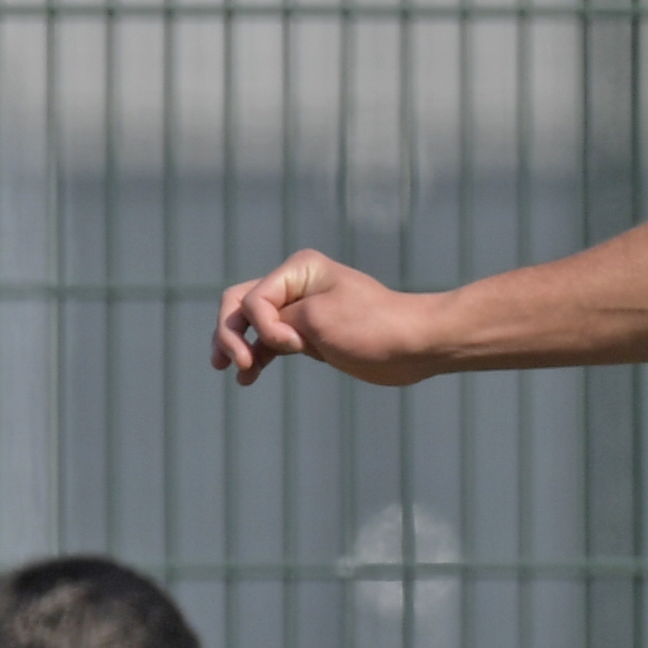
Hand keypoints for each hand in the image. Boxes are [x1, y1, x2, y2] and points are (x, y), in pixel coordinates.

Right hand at [212, 251, 439, 387]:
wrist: (417, 346)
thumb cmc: (374, 326)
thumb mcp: (319, 320)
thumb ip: (278, 323)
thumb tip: (258, 334)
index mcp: (298, 270)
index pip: (253, 297)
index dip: (261, 326)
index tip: (294, 344)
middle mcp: (296, 286)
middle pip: (241, 305)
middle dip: (229, 333)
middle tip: (229, 363)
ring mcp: (302, 312)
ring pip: (252, 326)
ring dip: (237, 346)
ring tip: (232, 371)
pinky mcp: (310, 336)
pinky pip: (271, 343)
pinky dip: (258, 356)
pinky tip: (248, 378)